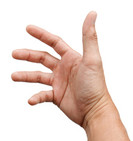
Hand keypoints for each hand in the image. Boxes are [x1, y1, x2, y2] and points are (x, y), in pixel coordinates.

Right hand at [12, 12, 112, 127]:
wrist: (95, 112)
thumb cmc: (96, 86)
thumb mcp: (92, 59)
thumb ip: (89, 36)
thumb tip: (92, 14)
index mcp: (73, 58)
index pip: (55, 42)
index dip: (41, 34)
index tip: (28, 28)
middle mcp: (66, 69)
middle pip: (42, 58)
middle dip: (28, 55)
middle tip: (14, 53)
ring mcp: (61, 83)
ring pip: (38, 76)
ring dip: (26, 76)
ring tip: (13, 76)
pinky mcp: (58, 96)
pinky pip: (42, 95)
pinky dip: (35, 96)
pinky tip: (31, 100)